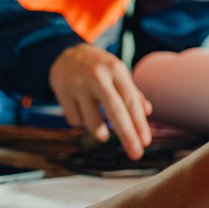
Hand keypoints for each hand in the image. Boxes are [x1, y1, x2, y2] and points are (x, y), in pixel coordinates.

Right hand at [50, 44, 152, 159]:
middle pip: (115, 112)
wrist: (64, 53)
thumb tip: (146, 112)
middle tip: (135, 154)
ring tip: (102, 132)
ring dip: (100, 132)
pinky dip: (81, 121)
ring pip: (92, 122)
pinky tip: (81, 110)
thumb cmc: (98, 67)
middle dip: (127, 136)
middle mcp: (97, 76)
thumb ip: (132, 93)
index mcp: (115, 70)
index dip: (139, 124)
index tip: (145, 142)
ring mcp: (77, 85)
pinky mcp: (61, 92)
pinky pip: (75, 121)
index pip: (130, 101)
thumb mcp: (117, 73)